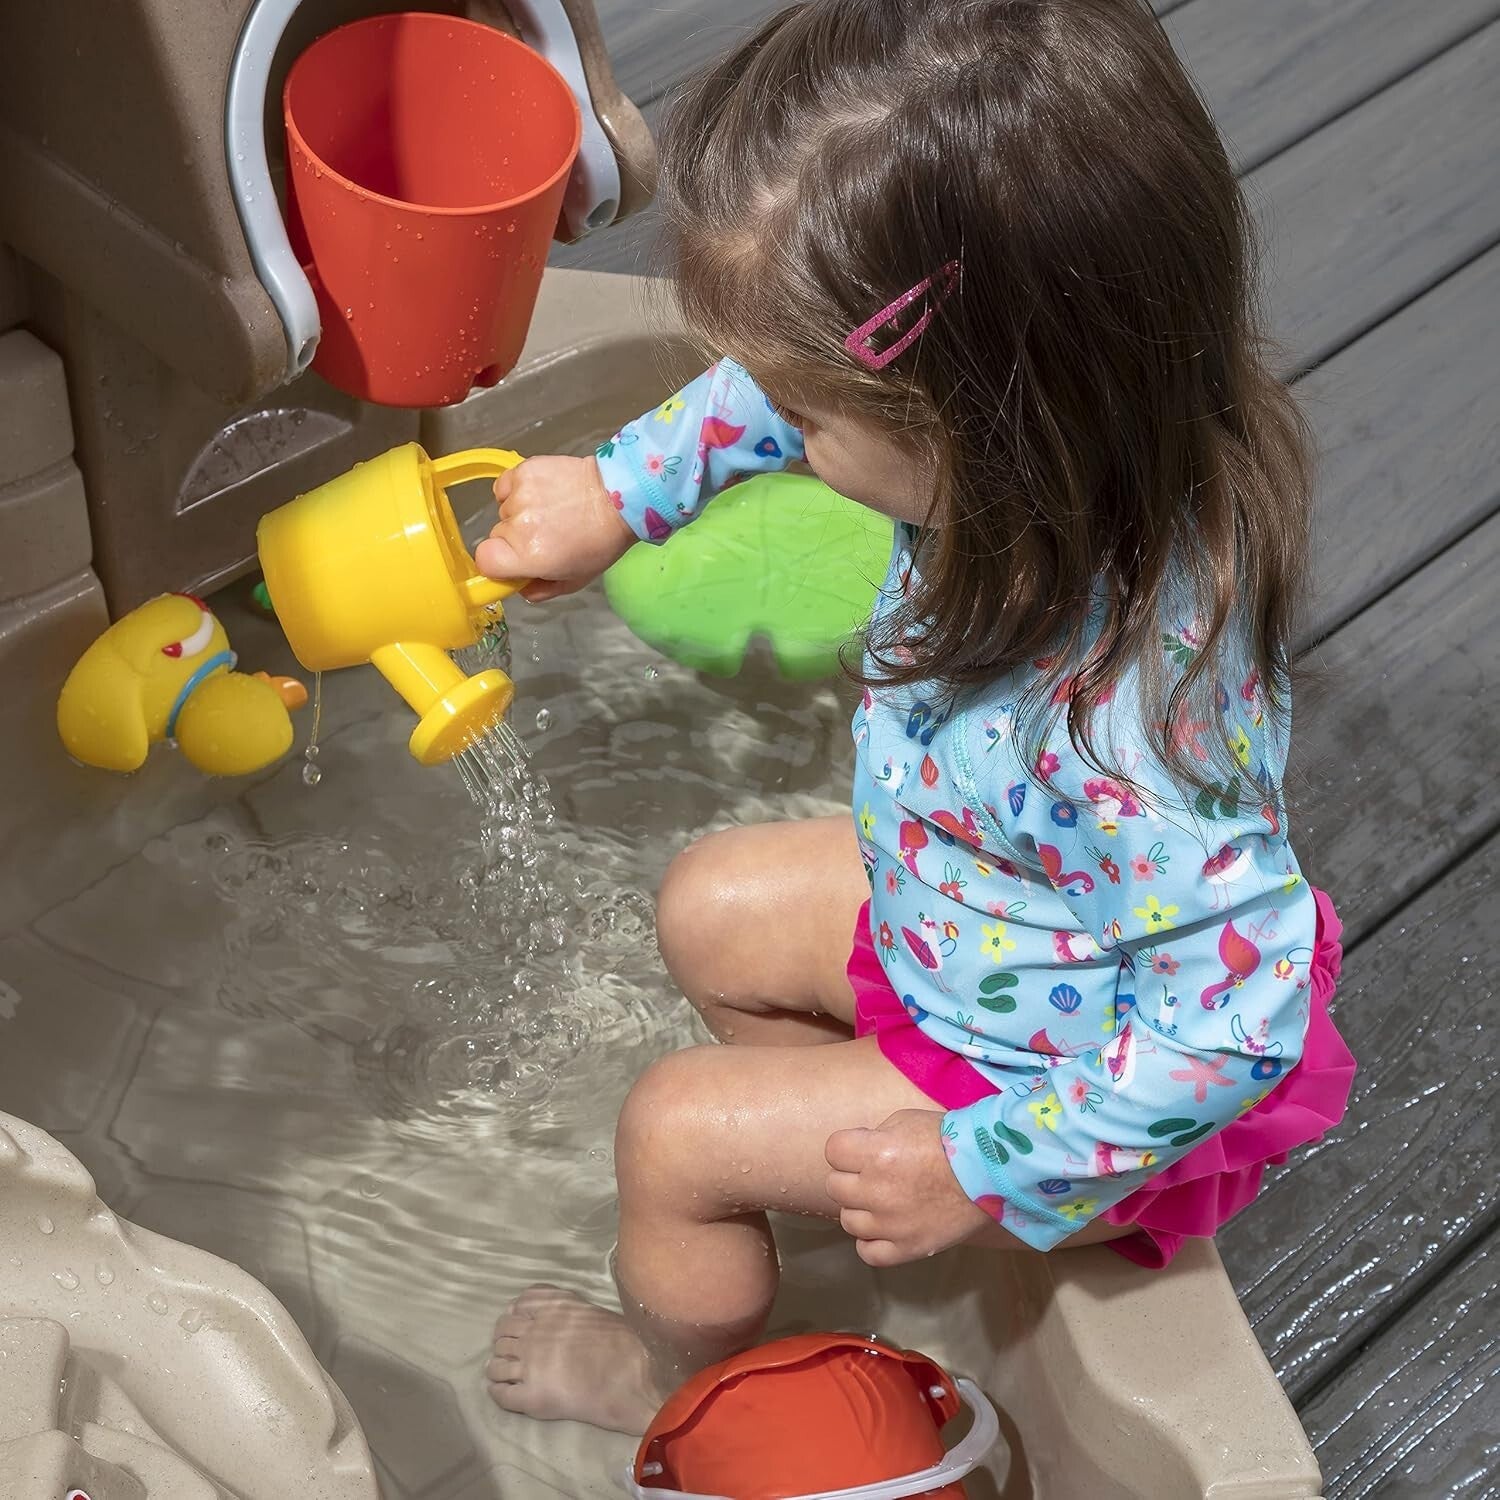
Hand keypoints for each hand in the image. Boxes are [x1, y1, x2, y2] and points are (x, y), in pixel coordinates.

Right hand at [474, 455, 635, 602]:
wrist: (620, 498)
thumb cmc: (600, 542)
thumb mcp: (574, 580)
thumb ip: (540, 591)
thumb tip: (519, 588)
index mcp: (527, 557)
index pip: (485, 561)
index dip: (496, 563)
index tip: (511, 562)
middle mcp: (519, 526)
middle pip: (496, 535)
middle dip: (514, 539)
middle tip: (545, 535)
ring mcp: (520, 495)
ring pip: (503, 511)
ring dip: (519, 513)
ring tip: (551, 511)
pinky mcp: (525, 470)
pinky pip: (506, 486)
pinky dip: (517, 491)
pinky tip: (541, 494)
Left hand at [825, 1109, 992, 1266]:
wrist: (991, 1171)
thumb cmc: (950, 1139)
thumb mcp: (905, 1120)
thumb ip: (874, 1137)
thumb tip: (857, 1151)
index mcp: (875, 1153)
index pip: (833, 1150)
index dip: (846, 1148)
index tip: (861, 1148)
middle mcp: (876, 1191)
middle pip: (835, 1186)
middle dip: (851, 1176)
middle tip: (873, 1174)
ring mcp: (890, 1225)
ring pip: (849, 1221)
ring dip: (861, 1209)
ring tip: (882, 1201)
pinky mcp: (907, 1249)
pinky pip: (868, 1252)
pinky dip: (871, 1242)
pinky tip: (884, 1229)